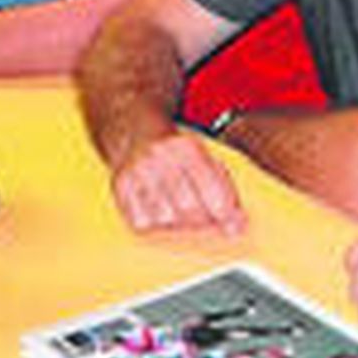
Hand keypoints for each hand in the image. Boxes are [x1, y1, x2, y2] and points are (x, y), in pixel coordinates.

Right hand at [109, 130, 244, 234]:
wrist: (134, 129)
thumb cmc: (177, 149)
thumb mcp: (205, 156)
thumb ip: (225, 189)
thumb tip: (237, 226)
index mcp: (186, 147)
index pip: (212, 191)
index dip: (226, 215)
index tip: (234, 227)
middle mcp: (159, 157)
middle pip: (189, 209)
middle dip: (204, 223)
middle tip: (209, 223)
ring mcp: (136, 172)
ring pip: (165, 219)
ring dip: (179, 225)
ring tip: (183, 213)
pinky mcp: (119, 187)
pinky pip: (142, 223)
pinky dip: (155, 226)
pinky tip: (161, 212)